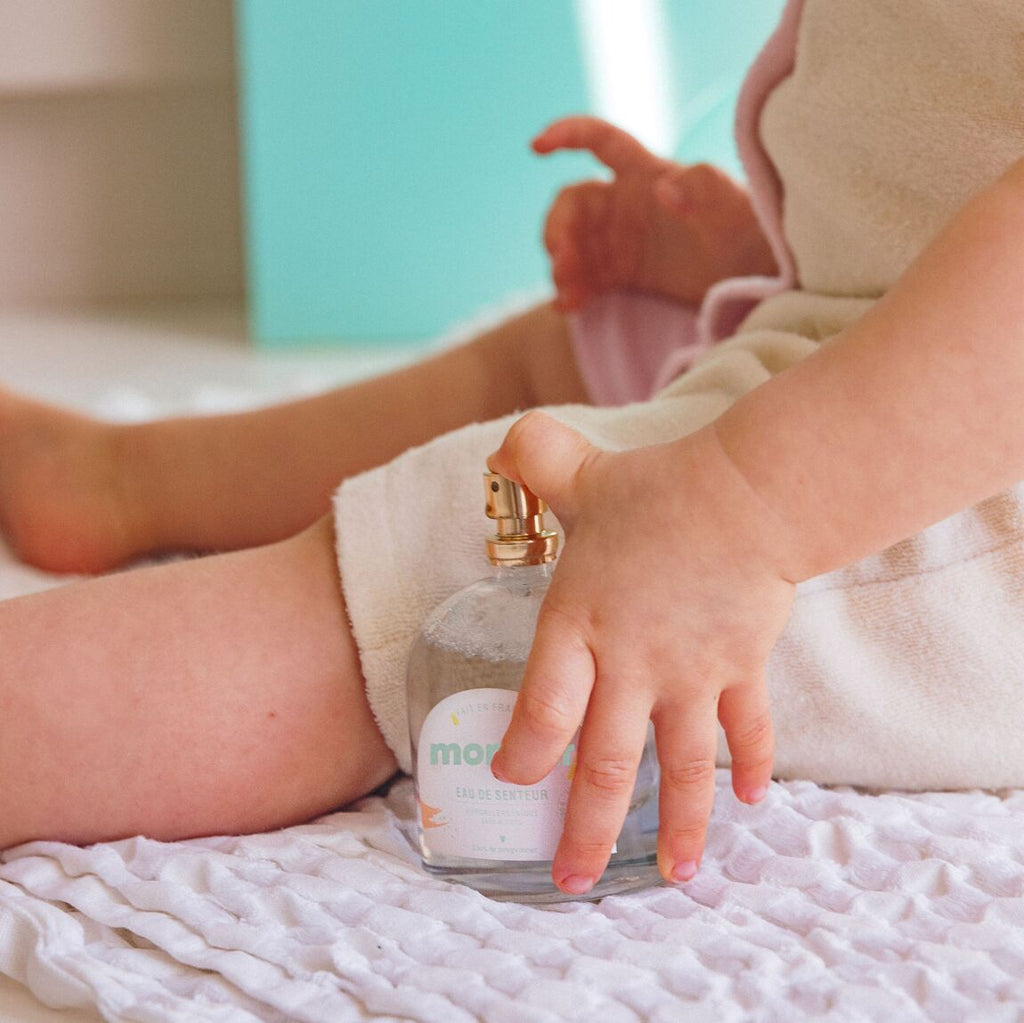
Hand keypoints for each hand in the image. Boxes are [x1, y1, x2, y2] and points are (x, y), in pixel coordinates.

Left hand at [488, 411, 794, 893]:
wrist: (749, 494)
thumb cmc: (660, 488)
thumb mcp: (580, 469)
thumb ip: (534, 458)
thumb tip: (499, 446)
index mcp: (580, 625)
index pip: (541, 710)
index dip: (524, 752)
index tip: (514, 779)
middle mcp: (631, 665)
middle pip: (605, 764)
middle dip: (587, 827)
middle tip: (573, 878)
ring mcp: (691, 676)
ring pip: (681, 769)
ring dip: (678, 826)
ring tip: (675, 875)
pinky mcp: (741, 671)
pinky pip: (747, 731)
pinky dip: (752, 766)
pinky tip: (752, 800)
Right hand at [534, 115, 775, 311]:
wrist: (762, 281)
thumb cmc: (753, 237)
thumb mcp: (735, 211)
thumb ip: (704, 190)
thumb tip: (663, 188)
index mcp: (648, 175)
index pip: (600, 142)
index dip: (566, 135)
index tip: (536, 148)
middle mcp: (628, 204)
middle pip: (574, 204)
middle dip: (558, 228)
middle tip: (561, 261)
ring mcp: (622, 241)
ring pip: (572, 243)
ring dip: (561, 264)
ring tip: (567, 294)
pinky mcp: (623, 275)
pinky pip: (584, 278)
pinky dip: (571, 290)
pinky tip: (569, 308)